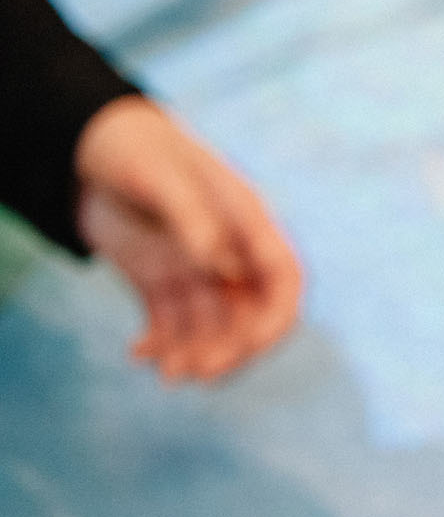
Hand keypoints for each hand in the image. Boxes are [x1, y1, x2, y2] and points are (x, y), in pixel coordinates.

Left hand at [73, 96, 303, 381]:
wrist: (88, 142)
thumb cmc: (131, 146)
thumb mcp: (157, 174)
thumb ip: (191, 215)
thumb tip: (221, 266)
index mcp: (245, 221)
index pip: (283, 279)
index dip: (277, 317)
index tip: (253, 347)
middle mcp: (229, 251)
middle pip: (250, 314)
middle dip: (232, 348)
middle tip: (197, 373)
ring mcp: (196, 268)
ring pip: (212, 327)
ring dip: (197, 354)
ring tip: (167, 374)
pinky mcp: (161, 280)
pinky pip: (171, 324)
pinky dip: (161, 345)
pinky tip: (138, 353)